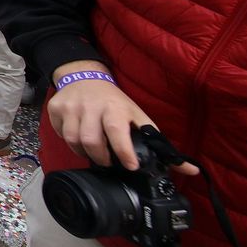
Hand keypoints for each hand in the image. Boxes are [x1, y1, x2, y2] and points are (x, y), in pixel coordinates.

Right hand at [47, 61, 197, 172]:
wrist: (84, 76)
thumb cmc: (115, 102)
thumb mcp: (138, 117)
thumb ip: (161, 144)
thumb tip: (191, 170)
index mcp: (115, 108)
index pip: (117, 131)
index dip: (123, 151)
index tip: (130, 166)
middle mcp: (91, 106)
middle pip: (91, 141)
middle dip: (101, 158)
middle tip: (107, 162)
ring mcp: (70, 107)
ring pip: (73, 141)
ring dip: (84, 152)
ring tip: (93, 151)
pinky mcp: (55, 109)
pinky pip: (60, 134)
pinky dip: (69, 142)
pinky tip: (78, 137)